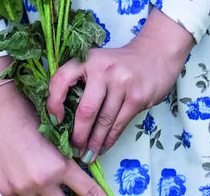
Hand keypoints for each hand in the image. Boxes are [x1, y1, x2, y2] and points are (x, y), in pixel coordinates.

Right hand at [0, 81, 104, 195]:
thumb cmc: (28, 114)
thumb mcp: (55, 135)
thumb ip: (65, 158)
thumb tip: (77, 169)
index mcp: (58, 166)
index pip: (87, 191)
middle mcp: (42, 182)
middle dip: (71, 195)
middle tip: (73, 188)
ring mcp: (22, 189)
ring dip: (50, 192)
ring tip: (49, 178)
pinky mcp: (6, 191)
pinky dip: (30, 191)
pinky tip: (29, 177)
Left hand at [46, 8, 194, 160]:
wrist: (156, 54)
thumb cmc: (120, 64)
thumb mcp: (98, 63)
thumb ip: (82, 82)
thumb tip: (63, 118)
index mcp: (88, 59)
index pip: (62, 79)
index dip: (53, 102)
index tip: (55, 121)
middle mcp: (104, 68)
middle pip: (86, 110)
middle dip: (78, 135)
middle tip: (73, 149)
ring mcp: (123, 82)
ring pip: (103, 121)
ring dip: (94, 143)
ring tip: (87, 155)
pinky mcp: (137, 96)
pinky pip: (119, 124)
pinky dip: (109, 140)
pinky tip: (103, 148)